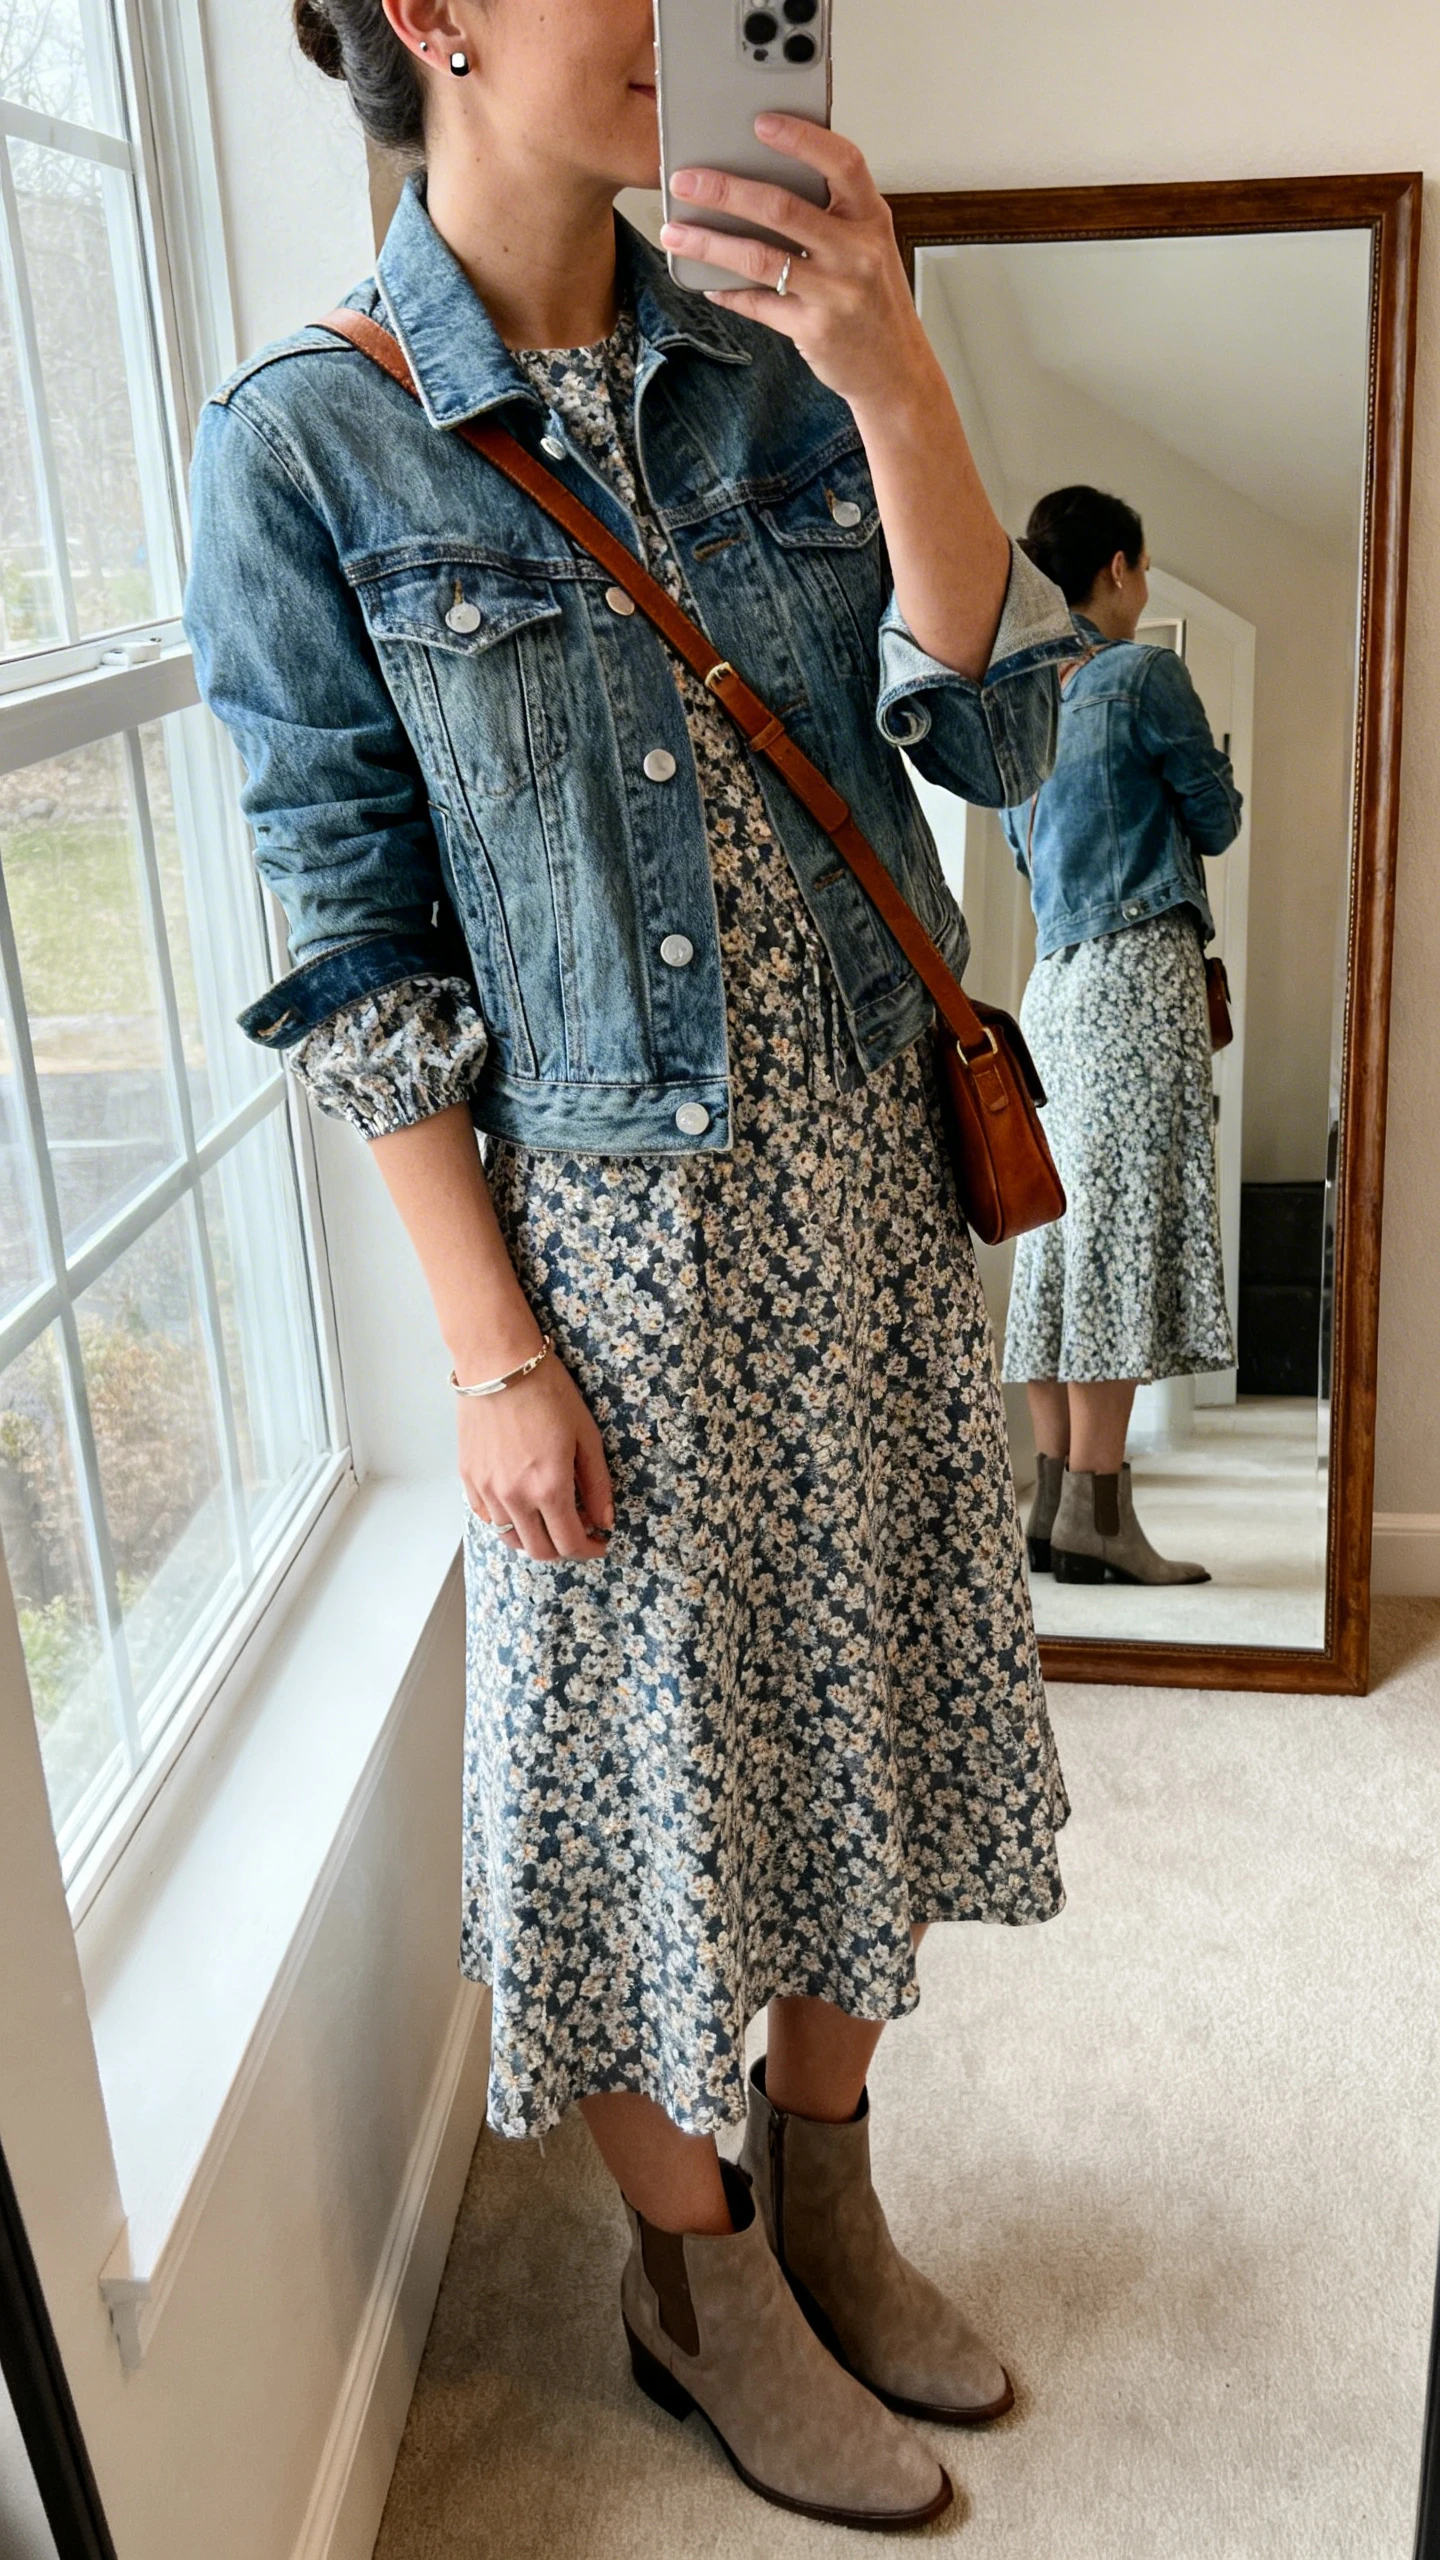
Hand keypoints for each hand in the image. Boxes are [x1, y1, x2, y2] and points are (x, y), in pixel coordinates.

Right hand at [460, 1353, 614, 1562]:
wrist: (498, 1364)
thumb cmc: (548, 1393)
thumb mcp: (586, 1436)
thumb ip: (597, 1484)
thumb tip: (604, 1520)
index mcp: (549, 1488)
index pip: (569, 1543)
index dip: (589, 1549)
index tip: (599, 1543)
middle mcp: (514, 1497)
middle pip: (539, 1550)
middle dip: (564, 1549)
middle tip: (578, 1530)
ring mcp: (487, 1490)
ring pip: (510, 1539)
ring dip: (534, 1537)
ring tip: (549, 1517)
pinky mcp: (468, 1479)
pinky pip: (487, 1518)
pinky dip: (507, 1521)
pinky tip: (521, 1502)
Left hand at [659, 119, 929, 410]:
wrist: (896, 368)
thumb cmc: (876, 300)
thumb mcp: (868, 245)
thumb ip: (832, 214)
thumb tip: (764, 177)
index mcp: (871, 218)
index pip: (842, 163)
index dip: (802, 138)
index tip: (760, 122)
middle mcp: (857, 252)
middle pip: (782, 208)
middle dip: (725, 190)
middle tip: (684, 180)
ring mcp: (836, 293)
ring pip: (759, 258)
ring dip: (709, 244)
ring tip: (675, 233)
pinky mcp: (814, 329)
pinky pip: (758, 304)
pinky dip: (727, 292)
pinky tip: (705, 283)